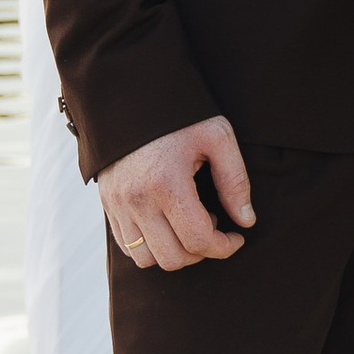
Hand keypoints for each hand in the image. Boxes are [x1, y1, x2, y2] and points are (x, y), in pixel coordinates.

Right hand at [98, 117, 253, 270]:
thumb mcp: (216, 136)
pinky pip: (127, 248)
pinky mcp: (107, 204)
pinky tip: (167, 223)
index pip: (198, 240)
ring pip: (148, 259)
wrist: (130, 95)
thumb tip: (245, 221)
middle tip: (213, 226)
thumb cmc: (179, 114)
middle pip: (173, 258)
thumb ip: (235, 180)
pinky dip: (150, 247)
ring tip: (187, 222)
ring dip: (174, 252)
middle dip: (201, 252)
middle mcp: (136, 199)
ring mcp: (117, 204)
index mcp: (166, 182)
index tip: (236, 238)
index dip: (224, 248)